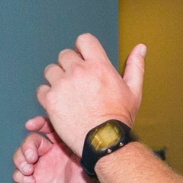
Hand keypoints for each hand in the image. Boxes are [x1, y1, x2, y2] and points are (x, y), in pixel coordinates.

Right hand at [12, 116, 105, 182]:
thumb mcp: (87, 167)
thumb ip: (78, 149)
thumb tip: (73, 133)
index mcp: (64, 148)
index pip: (48, 128)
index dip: (38, 123)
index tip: (31, 125)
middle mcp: (51, 157)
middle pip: (31, 141)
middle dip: (27, 146)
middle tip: (32, 157)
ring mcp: (41, 171)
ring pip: (21, 156)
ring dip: (20, 159)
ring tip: (29, 170)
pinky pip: (18, 175)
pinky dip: (20, 176)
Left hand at [36, 34, 145, 153]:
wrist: (106, 142)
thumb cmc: (119, 120)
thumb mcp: (134, 91)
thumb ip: (135, 66)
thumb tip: (141, 48)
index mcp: (99, 65)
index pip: (83, 40)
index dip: (82, 49)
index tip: (83, 61)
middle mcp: (79, 71)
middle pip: (64, 55)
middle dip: (69, 67)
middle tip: (76, 84)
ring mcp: (63, 85)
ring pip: (50, 71)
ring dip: (56, 80)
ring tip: (67, 95)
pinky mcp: (51, 100)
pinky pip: (41, 90)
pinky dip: (48, 97)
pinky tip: (60, 105)